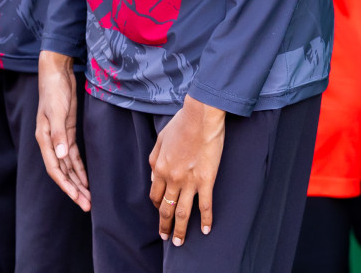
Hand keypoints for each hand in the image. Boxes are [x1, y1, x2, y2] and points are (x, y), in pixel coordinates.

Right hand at [36, 51, 90, 211]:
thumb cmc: (54, 90)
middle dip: (74, 189)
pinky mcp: (67, 132)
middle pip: (62, 172)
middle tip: (87, 205)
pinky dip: (80, 168)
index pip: (54, 168)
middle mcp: (50, 142)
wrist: (56, 73)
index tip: (77, 198)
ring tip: (88, 198)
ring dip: (78, 182)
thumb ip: (58, 134)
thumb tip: (60, 157)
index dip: (66, 185)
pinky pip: (73, 156)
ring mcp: (59, 138)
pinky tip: (86, 179)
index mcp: (44, 139)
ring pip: (68, 167)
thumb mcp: (57, 111)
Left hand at [149, 95, 226, 245]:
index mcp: (160, 168)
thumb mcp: (160, 139)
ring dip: (181, 230)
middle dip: (165, 225)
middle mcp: (173, 178)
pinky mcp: (206, 180)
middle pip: (166, 208)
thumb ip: (154, 159)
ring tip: (179, 243)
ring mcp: (190, 182)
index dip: (156, 205)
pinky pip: (205, 206)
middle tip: (166, 237)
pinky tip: (206, 230)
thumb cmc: (181, 124)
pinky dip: (206, 220)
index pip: (155, 195)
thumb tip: (153, 177)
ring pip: (183, 213)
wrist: (201, 117)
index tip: (160, 212)